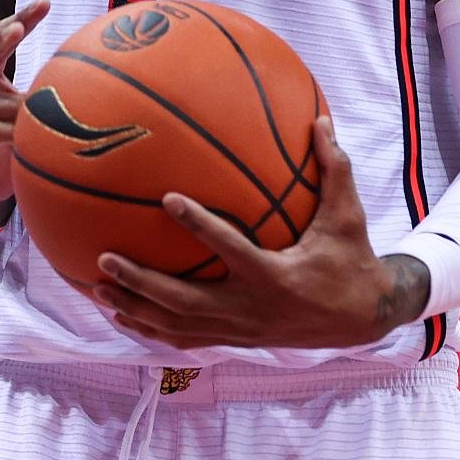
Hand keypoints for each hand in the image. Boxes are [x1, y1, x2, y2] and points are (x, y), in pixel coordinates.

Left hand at [93, 118, 431, 348]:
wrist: (362, 318)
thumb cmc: (351, 260)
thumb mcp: (348, 216)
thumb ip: (334, 169)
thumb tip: (320, 119)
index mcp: (276, 277)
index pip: (231, 249)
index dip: (200, 226)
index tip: (167, 198)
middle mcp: (252, 309)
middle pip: (186, 301)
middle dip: (142, 281)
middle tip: (105, 257)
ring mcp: (240, 330)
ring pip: (178, 326)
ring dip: (135, 308)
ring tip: (96, 288)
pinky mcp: (236, 340)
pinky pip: (186, 339)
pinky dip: (151, 329)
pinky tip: (120, 315)